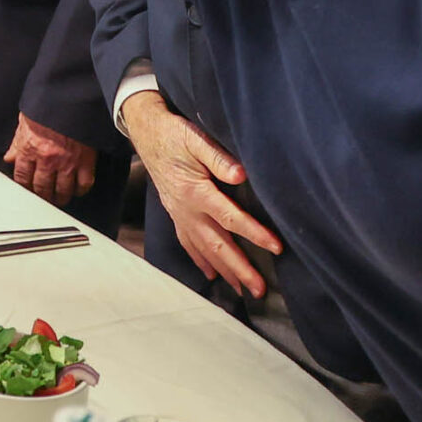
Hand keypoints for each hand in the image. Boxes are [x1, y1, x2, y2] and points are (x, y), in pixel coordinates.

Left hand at [5, 112, 96, 206]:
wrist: (70, 97)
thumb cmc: (48, 105)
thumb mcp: (25, 121)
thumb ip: (17, 142)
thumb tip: (10, 157)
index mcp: (29, 148)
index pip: (22, 177)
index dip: (25, 187)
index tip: (28, 190)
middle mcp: (47, 159)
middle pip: (42, 189)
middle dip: (43, 196)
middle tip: (45, 198)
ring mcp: (67, 162)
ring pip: (63, 190)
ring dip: (61, 197)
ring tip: (60, 198)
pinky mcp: (86, 161)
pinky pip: (84, 184)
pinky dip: (81, 190)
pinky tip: (78, 189)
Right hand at [123, 90, 278, 296]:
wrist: (145, 131)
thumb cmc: (173, 133)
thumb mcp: (195, 137)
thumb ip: (218, 157)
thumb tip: (241, 174)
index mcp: (195, 191)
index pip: (230, 217)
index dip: (254, 233)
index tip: (276, 247)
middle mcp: (186, 209)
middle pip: (217, 244)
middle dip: (239, 269)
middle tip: (259, 289)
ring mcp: (179, 214)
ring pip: (203, 249)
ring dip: (224, 271)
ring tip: (241, 290)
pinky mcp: (175, 214)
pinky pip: (188, 243)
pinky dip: (201, 260)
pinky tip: (212, 274)